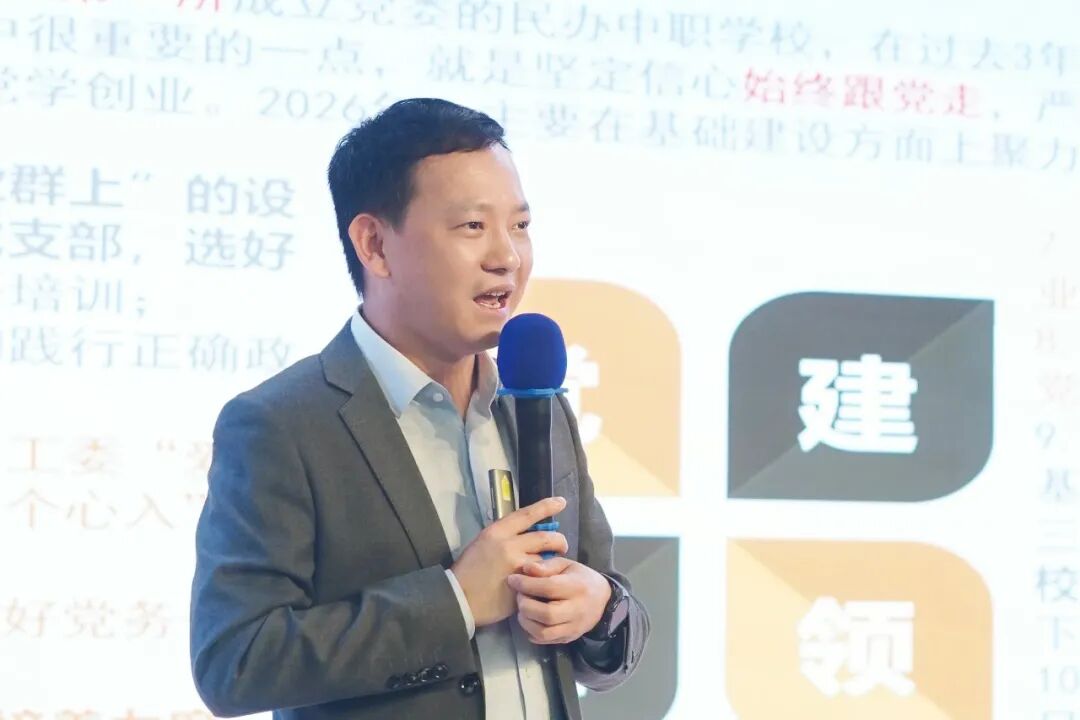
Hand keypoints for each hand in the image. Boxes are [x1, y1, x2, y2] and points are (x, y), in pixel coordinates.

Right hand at [450, 496, 568, 627]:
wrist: (458, 598)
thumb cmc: (468, 570)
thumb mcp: (482, 543)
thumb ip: (505, 537)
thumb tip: (526, 534)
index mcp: (497, 532)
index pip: (528, 514)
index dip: (547, 506)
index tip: (561, 502)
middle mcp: (509, 546)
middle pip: (546, 537)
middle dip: (559, 541)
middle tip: (561, 546)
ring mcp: (517, 568)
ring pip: (546, 559)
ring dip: (552, 562)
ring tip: (551, 566)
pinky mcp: (522, 586)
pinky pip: (540, 580)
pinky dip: (544, 579)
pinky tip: (543, 582)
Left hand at [507, 557, 611, 644]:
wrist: (602, 600)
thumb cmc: (580, 578)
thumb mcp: (566, 564)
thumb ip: (546, 566)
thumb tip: (526, 568)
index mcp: (577, 587)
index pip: (549, 588)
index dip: (527, 584)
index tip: (513, 579)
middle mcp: (577, 610)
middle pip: (546, 613)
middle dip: (526, 604)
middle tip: (519, 595)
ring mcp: (573, 628)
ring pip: (544, 632)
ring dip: (526, 621)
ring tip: (523, 608)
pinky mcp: (568, 638)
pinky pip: (545, 640)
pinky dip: (531, 631)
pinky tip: (530, 619)